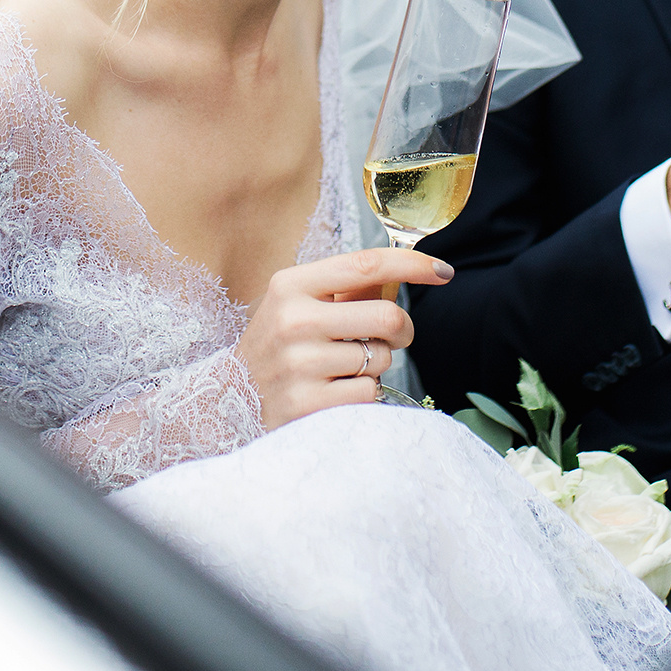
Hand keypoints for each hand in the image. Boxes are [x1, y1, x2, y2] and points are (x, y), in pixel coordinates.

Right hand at [235, 248, 450, 429]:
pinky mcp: (307, 404)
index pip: (366, 265)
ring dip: (375, 366)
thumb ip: (346, 289)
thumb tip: (405, 272)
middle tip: (389, 338)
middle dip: (401, 331)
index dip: (412, 265)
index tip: (443, 271)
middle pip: (387, 318)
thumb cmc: (278, 345)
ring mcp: (299, 365)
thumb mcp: (298, 305)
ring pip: (381, 360)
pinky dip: (361, 394)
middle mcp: (294, 320)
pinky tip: (332, 393)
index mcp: (292, 285)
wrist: (227, 400)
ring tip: (341, 368)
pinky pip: (368, 393)